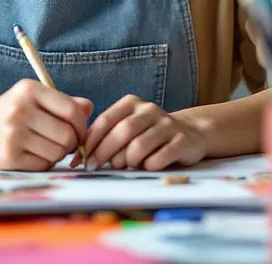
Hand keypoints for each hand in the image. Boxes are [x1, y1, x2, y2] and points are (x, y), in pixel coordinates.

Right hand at [0, 79, 92, 170]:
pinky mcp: (9, 156)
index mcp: (29, 89)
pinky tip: (31, 155)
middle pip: (67, 134)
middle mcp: (20, 108)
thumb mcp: (31, 99)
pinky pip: (43, 165)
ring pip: (57, 152)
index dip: (82, 125)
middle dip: (71, 144)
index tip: (79, 132)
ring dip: (57, 154)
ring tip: (44, 147)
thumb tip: (89, 107)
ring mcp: (13, 133)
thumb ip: (62, 102)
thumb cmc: (7, 115)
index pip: (71, 110)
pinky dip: (43, 163)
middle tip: (62, 144)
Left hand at [80, 95, 205, 170]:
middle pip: (122, 131)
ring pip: (139, 146)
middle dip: (104, 152)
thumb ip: (107, 136)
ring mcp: (167, 124)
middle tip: (95, 168)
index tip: (81, 159)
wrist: (190, 133)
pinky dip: (148, 166)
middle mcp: (149, 109)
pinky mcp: (181, 141)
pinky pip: (159, 158)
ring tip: (125, 166)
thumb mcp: (127, 127)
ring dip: (127, 161)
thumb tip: (81, 157)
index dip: (91, 141)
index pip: (106, 120)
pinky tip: (147, 166)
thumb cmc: (149, 134)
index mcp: (131, 103)